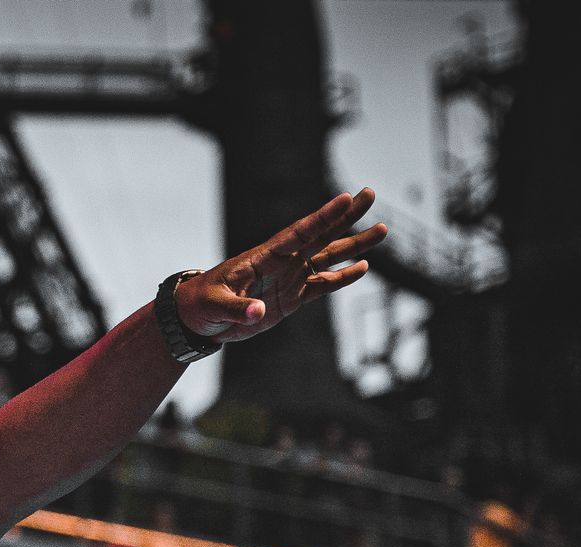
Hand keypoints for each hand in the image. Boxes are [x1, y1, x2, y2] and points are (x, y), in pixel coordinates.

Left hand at [175, 188, 387, 343]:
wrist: (198, 318)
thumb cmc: (201, 304)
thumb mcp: (215, 306)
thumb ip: (238, 308)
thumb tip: (258, 313)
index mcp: (264, 257)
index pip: (298, 233)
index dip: (322, 217)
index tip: (345, 198)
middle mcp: (282, 262)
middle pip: (320, 235)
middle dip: (346, 216)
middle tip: (370, 193)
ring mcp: (289, 278)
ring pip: (328, 257)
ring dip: (354, 245)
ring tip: (381, 230)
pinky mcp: (292, 297)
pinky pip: (323, 285)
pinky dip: (343, 278)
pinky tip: (364, 267)